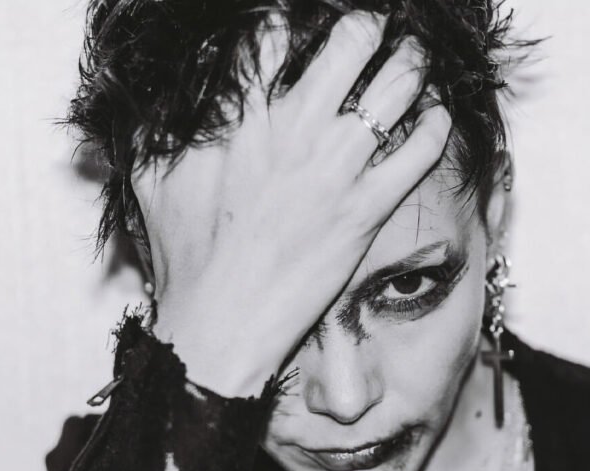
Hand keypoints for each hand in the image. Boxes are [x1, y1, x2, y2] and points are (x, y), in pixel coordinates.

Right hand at [132, 12, 451, 396]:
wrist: (221, 321)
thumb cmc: (184, 256)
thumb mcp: (152, 176)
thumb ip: (157, 125)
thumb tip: (162, 98)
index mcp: (241, 114)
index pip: (277, 34)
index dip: (295, 21)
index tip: (306, 25)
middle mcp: (294, 129)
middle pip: (351, 42)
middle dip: (371, 27)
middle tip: (378, 30)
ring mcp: (336, 168)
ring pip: (396, 87)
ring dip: (413, 64)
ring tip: (417, 60)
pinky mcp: (365, 209)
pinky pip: (419, 152)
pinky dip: (435, 126)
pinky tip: (438, 116)